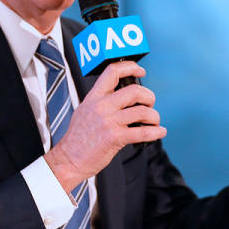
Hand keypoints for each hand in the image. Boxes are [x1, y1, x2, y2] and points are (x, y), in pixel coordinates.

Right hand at [44, 61, 166, 193]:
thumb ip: (101, 102)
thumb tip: (122, 97)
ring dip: (154, 117)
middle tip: (150, 105)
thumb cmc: (78, 139)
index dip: (130, 67)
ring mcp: (108, 121)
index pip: (112, 72)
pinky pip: (143, 132)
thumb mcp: (85, 111)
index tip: (141, 71)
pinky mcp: (115, 137)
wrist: (68, 160)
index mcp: (94, 97)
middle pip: (135, 91)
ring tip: (153, 122)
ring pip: (143, 111)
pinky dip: (156, 132)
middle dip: (149, 97)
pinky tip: (159, 132)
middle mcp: (101, 106)